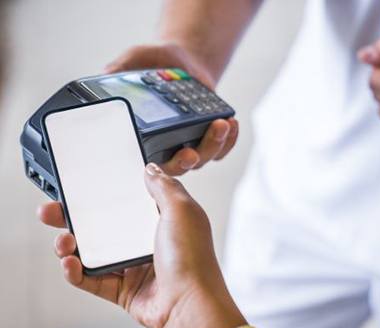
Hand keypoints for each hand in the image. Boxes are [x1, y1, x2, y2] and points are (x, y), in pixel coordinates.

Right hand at [38, 163, 245, 327]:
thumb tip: (150, 169)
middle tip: (52, 212)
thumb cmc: (192, 259)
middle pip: (103, 226)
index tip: (81, 188)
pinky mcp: (124, 291)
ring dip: (71, 246)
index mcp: (162, 222)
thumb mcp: (182, 211)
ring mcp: (134, 268)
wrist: (190, 305)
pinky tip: (70, 264)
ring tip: (63, 242)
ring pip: (93, 253)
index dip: (103, 195)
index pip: (126, 203)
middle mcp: (147, 243)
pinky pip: (92, 280)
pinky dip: (76, 273)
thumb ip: (165, 187)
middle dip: (73, 219)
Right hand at [106, 42, 238, 174]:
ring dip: (213, 145)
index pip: (147, 163)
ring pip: (204, 157)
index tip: (154, 166)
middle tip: (191, 152)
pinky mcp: (211, 140)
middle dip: (186, 161)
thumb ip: (119, 70)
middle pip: (179, 166)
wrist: (182, 60)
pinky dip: (229, 140)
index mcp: (146, 137)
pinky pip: (222, 149)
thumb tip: (105, 77)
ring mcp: (192, 145)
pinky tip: (231, 124)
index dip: (153, 172)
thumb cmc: (154, 64)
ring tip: (221, 125)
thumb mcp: (134, 61)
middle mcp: (169, 147)